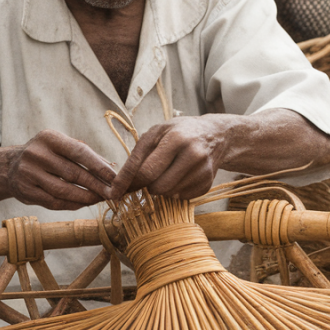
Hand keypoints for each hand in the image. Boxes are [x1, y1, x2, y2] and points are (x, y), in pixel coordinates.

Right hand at [6, 130, 115, 209]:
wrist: (10, 167)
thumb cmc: (46, 154)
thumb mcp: (61, 145)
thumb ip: (86, 154)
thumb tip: (113, 167)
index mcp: (49, 137)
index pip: (79, 152)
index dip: (99, 166)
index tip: (115, 178)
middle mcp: (36, 153)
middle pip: (73, 173)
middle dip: (96, 185)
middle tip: (112, 193)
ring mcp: (28, 173)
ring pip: (63, 191)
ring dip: (85, 197)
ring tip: (100, 199)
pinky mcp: (25, 191)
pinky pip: (54, 202)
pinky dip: (72, 205)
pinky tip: (84, 203)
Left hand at [109, 117, 226, 199]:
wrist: (215, 135)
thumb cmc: (179, 132)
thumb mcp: (156, 133)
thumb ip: (138, 157)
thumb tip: (121, 186)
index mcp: (176, 139)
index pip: (146, 170)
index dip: (127, 183)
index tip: (114, 194)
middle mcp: (193, 155)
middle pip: (157, 187)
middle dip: (147, 185)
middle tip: (150, 174)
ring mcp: (203, 171)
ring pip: (169, 194)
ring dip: (161, 188)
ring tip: (167, 171)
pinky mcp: (207, 184)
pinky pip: (182, 198)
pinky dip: (175, 191)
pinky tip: (180, 176)